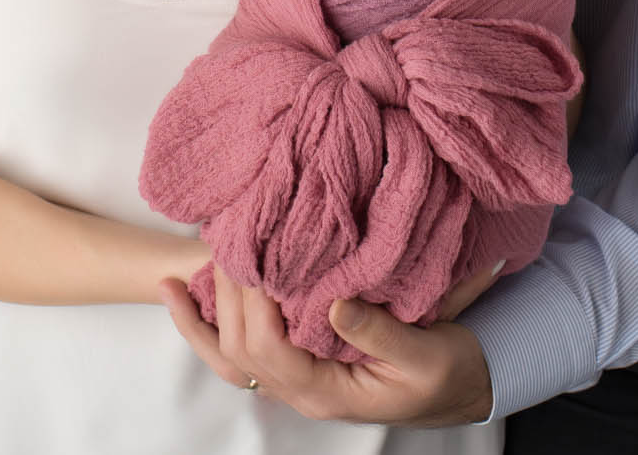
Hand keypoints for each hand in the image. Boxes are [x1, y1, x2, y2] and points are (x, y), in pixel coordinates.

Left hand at [161, 263, 496, 425]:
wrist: (463, 387)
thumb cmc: (448, 373)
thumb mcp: (426, 356)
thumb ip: (381, 333)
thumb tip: (335, 304)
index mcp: (329, 393)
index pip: (272, 353)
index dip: (254, 306)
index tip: (252, 257)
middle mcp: (303, 393)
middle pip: (241, 351)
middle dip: (224, 299)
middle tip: (219, 244)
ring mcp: (298, 382)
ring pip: (232, 359)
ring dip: (202, 319)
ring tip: (173, 282)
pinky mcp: (300, 364)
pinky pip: (243, 354)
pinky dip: (212, 329)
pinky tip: (194, 298)